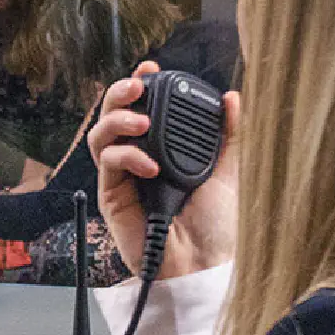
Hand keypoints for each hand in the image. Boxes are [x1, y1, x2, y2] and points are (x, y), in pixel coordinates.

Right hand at [88, 64, 240, 280]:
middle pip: (113, 116)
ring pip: (100, 136)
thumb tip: (233, 98)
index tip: (152, 68)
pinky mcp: (111, 198)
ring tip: (140, 123)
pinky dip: (126, 156)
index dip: (141, 85)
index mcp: (163, 150)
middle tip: (137, 85)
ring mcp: (122, 178)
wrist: (203, 266)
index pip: (143, 109)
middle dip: (120, 94)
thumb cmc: (216, 227)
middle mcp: (139, 160)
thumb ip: (230, 136)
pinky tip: (149, 165)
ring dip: (117, 120)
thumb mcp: (229, 174)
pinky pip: (108, 164)